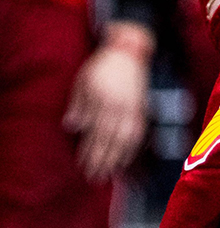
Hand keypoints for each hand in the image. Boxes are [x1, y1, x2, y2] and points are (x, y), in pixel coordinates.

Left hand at [63, 24, 151, 181]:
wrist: (129, 50)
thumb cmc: (102, 65)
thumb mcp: (83, 80)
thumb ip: (78, 104)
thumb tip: (71, 127)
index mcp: (101, 98)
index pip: (93, 131)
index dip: (88, 150)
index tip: (81, 165)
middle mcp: (118, 105)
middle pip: (109, 138)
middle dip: (101, 160)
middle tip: (93, 177)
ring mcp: (132, 107)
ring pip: (124, 138)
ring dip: (116, 158)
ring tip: (108, 174)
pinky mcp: (141, 107)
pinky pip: (138, 131)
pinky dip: (133, 148)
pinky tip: (126, 159)